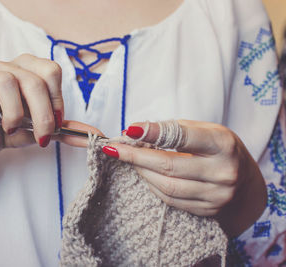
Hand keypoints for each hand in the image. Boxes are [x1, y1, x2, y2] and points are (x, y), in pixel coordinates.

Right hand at [0, 54, 63, 168]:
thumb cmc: (14, 129)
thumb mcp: (43, 130)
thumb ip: (67, 130)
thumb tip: (96, 135)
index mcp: (32, 69)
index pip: (52, 72)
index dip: (56, 100)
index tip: (55, 125)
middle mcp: (12, 66)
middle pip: (34, 82)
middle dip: (42, 116)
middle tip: (41, 138)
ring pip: (8, 84)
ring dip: (14, 115)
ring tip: (11, 129)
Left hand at [102, 120, 266, 236]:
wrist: (243, 179)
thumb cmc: (217, 148)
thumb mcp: (202, 129)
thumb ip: (171, 130)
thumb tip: (134, 132)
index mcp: (223, 145)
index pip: (183, 138)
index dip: (153, 133)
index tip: (129, 131)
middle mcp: (223, 172)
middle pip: (169, 166)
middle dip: (136, 157)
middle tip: (116, 149)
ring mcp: (217, 196)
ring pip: (167, 187)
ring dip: (142, 172)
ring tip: (130, 160)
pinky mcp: (208, 211)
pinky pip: (171, 200)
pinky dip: (153, 186)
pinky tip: (146, 174)